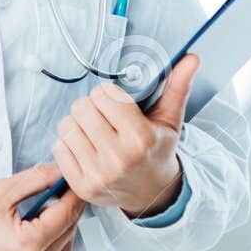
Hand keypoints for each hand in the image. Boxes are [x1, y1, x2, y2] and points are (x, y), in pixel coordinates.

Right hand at [0, 163, 84, 250]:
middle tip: (62, 195)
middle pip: (66, 236)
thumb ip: (35, 180)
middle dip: (68, 213)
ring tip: (48, 215)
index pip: (66, 215)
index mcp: (27, 244)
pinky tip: (32, 239)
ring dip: (59, 235)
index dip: (74, 196)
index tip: (75, 184)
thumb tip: (59, 172)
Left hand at [52, 54, 200, 218]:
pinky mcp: (82, 186)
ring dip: (78, 125)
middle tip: (103, 117)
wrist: (152, 192)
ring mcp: (98, 175)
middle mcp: (118, 158)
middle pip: (81, 108)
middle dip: (90, 107)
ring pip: (67, 126)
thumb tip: (192, 58)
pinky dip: (69, 144)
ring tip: (94, 132)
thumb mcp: (170, 120)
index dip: (107, 95)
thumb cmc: (157, 150)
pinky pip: (58, 147)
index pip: (103, 95)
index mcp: (141, 138)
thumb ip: (178, 87)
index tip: (115, 104)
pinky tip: (86, 149)